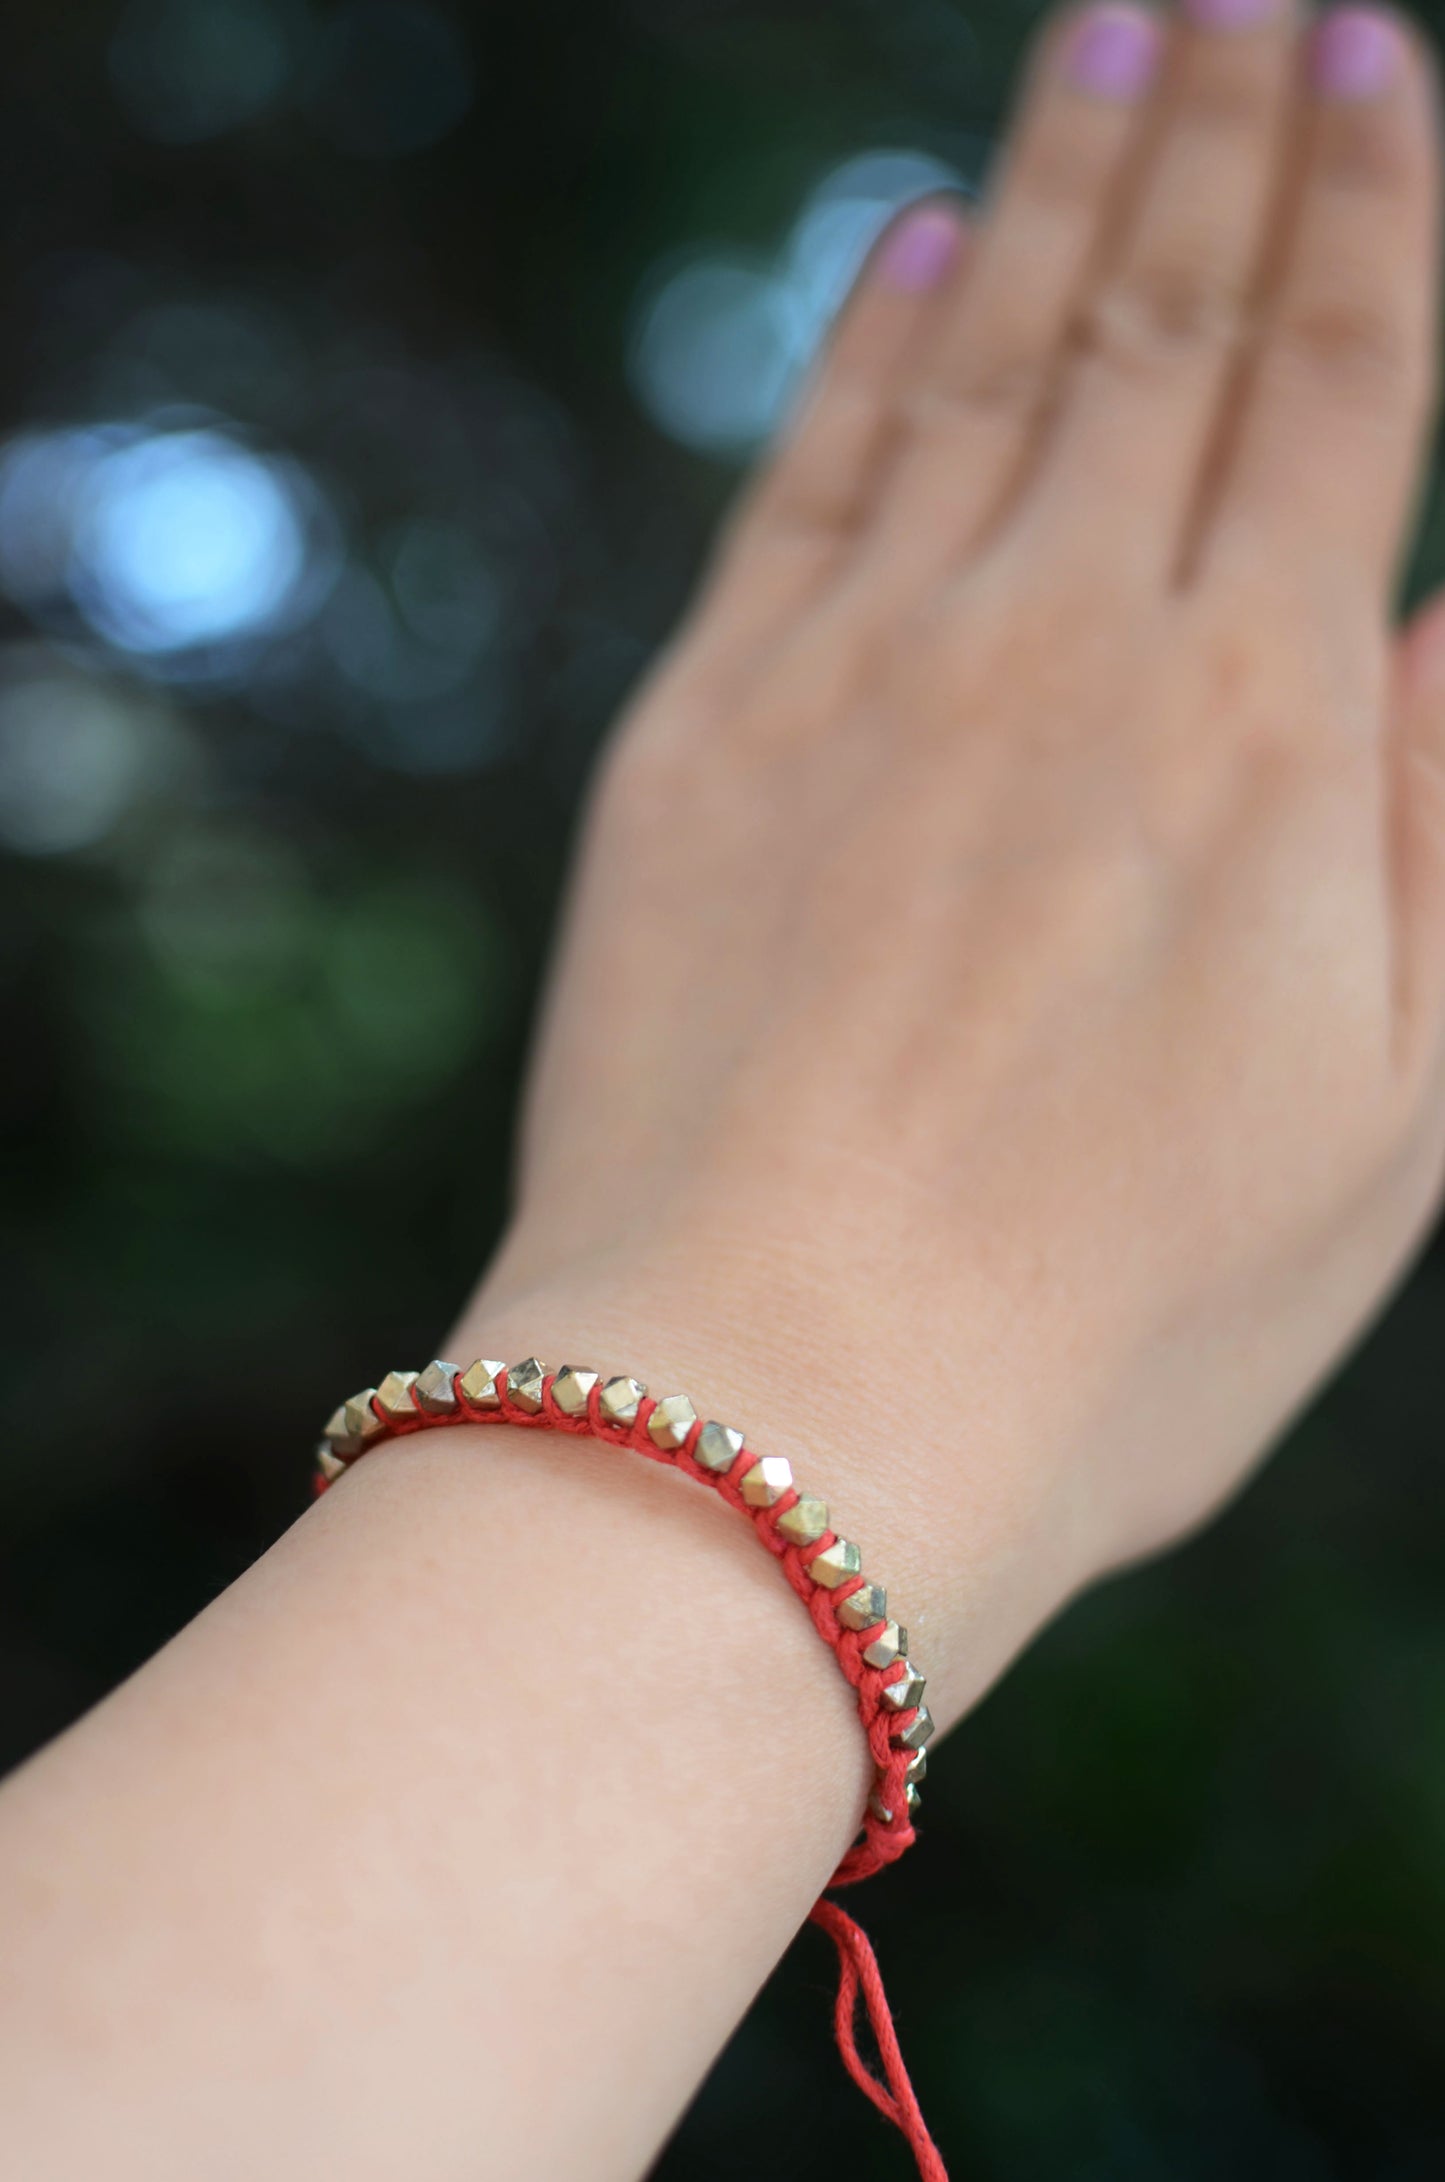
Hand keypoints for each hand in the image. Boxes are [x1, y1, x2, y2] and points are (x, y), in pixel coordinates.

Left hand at [464, 1, 1444, 1719]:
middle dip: (1226, 135)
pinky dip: (862, 358)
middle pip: (1165, 329)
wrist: (774, 1414)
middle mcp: (1061, 652)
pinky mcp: (701, 741)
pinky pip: (802, 494)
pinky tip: (905, 254)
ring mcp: (862, 679)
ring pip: (984, 365)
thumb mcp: (1391, 1119)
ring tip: (1112, 31)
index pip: (1336, 390)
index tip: (1379, 54)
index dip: (1370, 207)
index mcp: (1260, 734)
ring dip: (1054, 184)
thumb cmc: (1111, 1319)